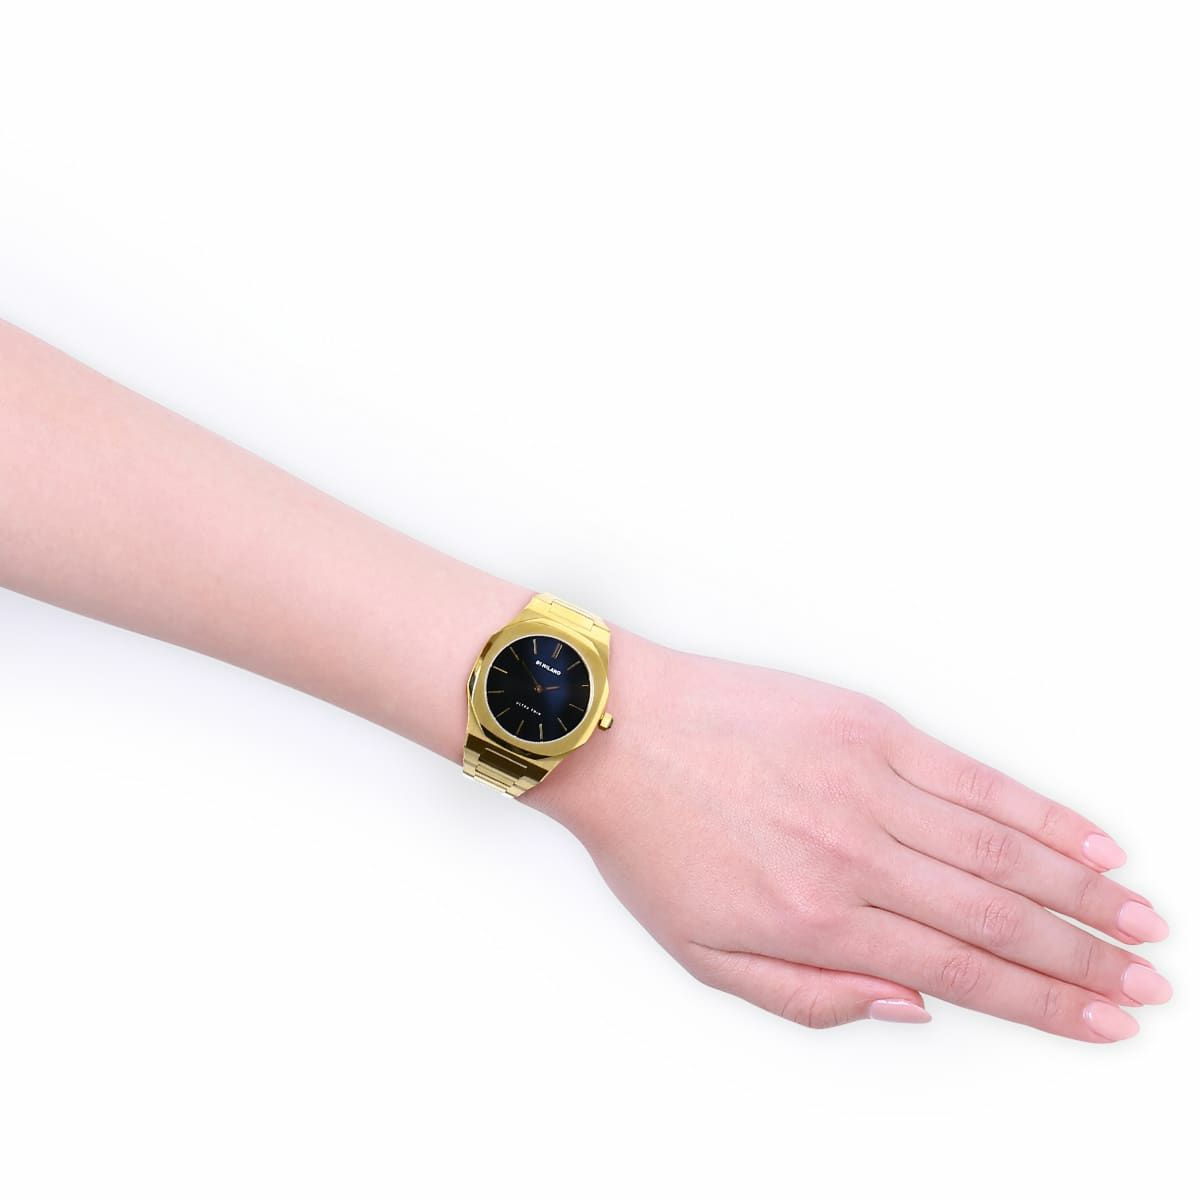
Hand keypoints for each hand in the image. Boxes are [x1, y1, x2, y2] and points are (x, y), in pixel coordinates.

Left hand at [531, 635, 1170, 1039]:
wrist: (615, 730)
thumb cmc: (652, 840)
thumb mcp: (703, 954)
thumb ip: (810, 997)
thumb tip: (913, 1006)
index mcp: (815, 919)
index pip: (960, 971)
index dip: (1043, 1003)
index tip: (1103, 1021)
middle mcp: (855, 855)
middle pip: (997, 916)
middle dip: (1082, 959)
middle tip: (1147, 985)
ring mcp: (867, 783)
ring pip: (1000, 848)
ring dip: (1081, 891)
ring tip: (1139, 922)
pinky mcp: (866, 727)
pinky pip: (970, 776)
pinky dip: (1038, 810)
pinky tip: (1086, 839)